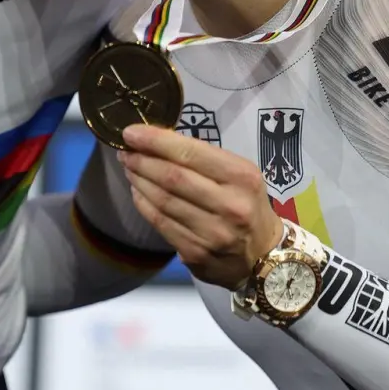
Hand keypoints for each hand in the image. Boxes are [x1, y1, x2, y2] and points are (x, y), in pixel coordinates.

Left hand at [117, 123, 285, 288]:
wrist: (264, 257)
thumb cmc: (247, 205)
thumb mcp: (240, 175)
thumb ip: (205, 159)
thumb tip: (157, 141)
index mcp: (242, 178)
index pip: (191, 153)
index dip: (155, 141)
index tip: (130, 132)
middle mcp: (229, 206)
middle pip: (172, 177)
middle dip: (141, 160)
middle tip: (124, 150)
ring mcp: (212, 233)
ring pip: (162, 200)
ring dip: (138, 180)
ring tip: (129, 167)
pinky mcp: (195, 253)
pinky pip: (159, 222)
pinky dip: (143, 203)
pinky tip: (137, 190)